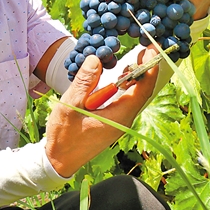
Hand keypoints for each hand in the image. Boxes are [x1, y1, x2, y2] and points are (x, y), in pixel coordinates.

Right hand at [44, 50, 157, 176]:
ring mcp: (119, 122)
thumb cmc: (64, 136)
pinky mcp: (112, 122)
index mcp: (119, 116)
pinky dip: (124, 87)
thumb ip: (84, 82)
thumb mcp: (71, 105)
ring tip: (132, 59)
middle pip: (141, 92)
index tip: (150, 50)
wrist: (59, 160)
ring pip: (133, 96)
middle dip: (144, 70)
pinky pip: (124, 101)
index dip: (148, 68)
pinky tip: (117, 78)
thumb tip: (96, 59)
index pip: (142, 90)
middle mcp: (124, 120)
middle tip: (143, 49)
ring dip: (133, 78)